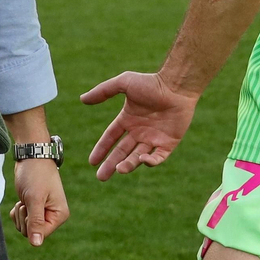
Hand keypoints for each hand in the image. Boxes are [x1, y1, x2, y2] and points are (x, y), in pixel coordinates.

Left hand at [8, 158, 68, 246]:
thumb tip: (36, 244)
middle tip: (27, 201)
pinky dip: (17, 211)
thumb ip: (35, 222)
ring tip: (26, 197)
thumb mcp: (34, 199)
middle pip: (31, 233)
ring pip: (24, 227)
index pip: (40, 234)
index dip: (30, 223)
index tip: (30, 207)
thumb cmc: (35, 174)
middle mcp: (53, 216)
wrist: (32, 156)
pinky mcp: (33, 208)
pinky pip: (20, 220)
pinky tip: (22, 199)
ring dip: (20, 213)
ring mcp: (43, 212)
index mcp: (60, 215)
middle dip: (24, 218)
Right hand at [80, 72, 197, 181]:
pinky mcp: (169, 143)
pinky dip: (150, 161)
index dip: (101, 149)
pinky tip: (143, 159)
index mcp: (128, 119)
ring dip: (128, 164)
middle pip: (122, 152)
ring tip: (120, 169)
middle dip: (111, 165)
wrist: (176, 86)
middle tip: (101, 177)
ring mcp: (154, 138)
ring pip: (138, 157)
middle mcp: (139, 131)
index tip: (92, 162)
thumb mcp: (123, 83)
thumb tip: (82, 99)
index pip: (111, 138)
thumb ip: (103, 91)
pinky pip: (158, 157)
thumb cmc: (151, 83)